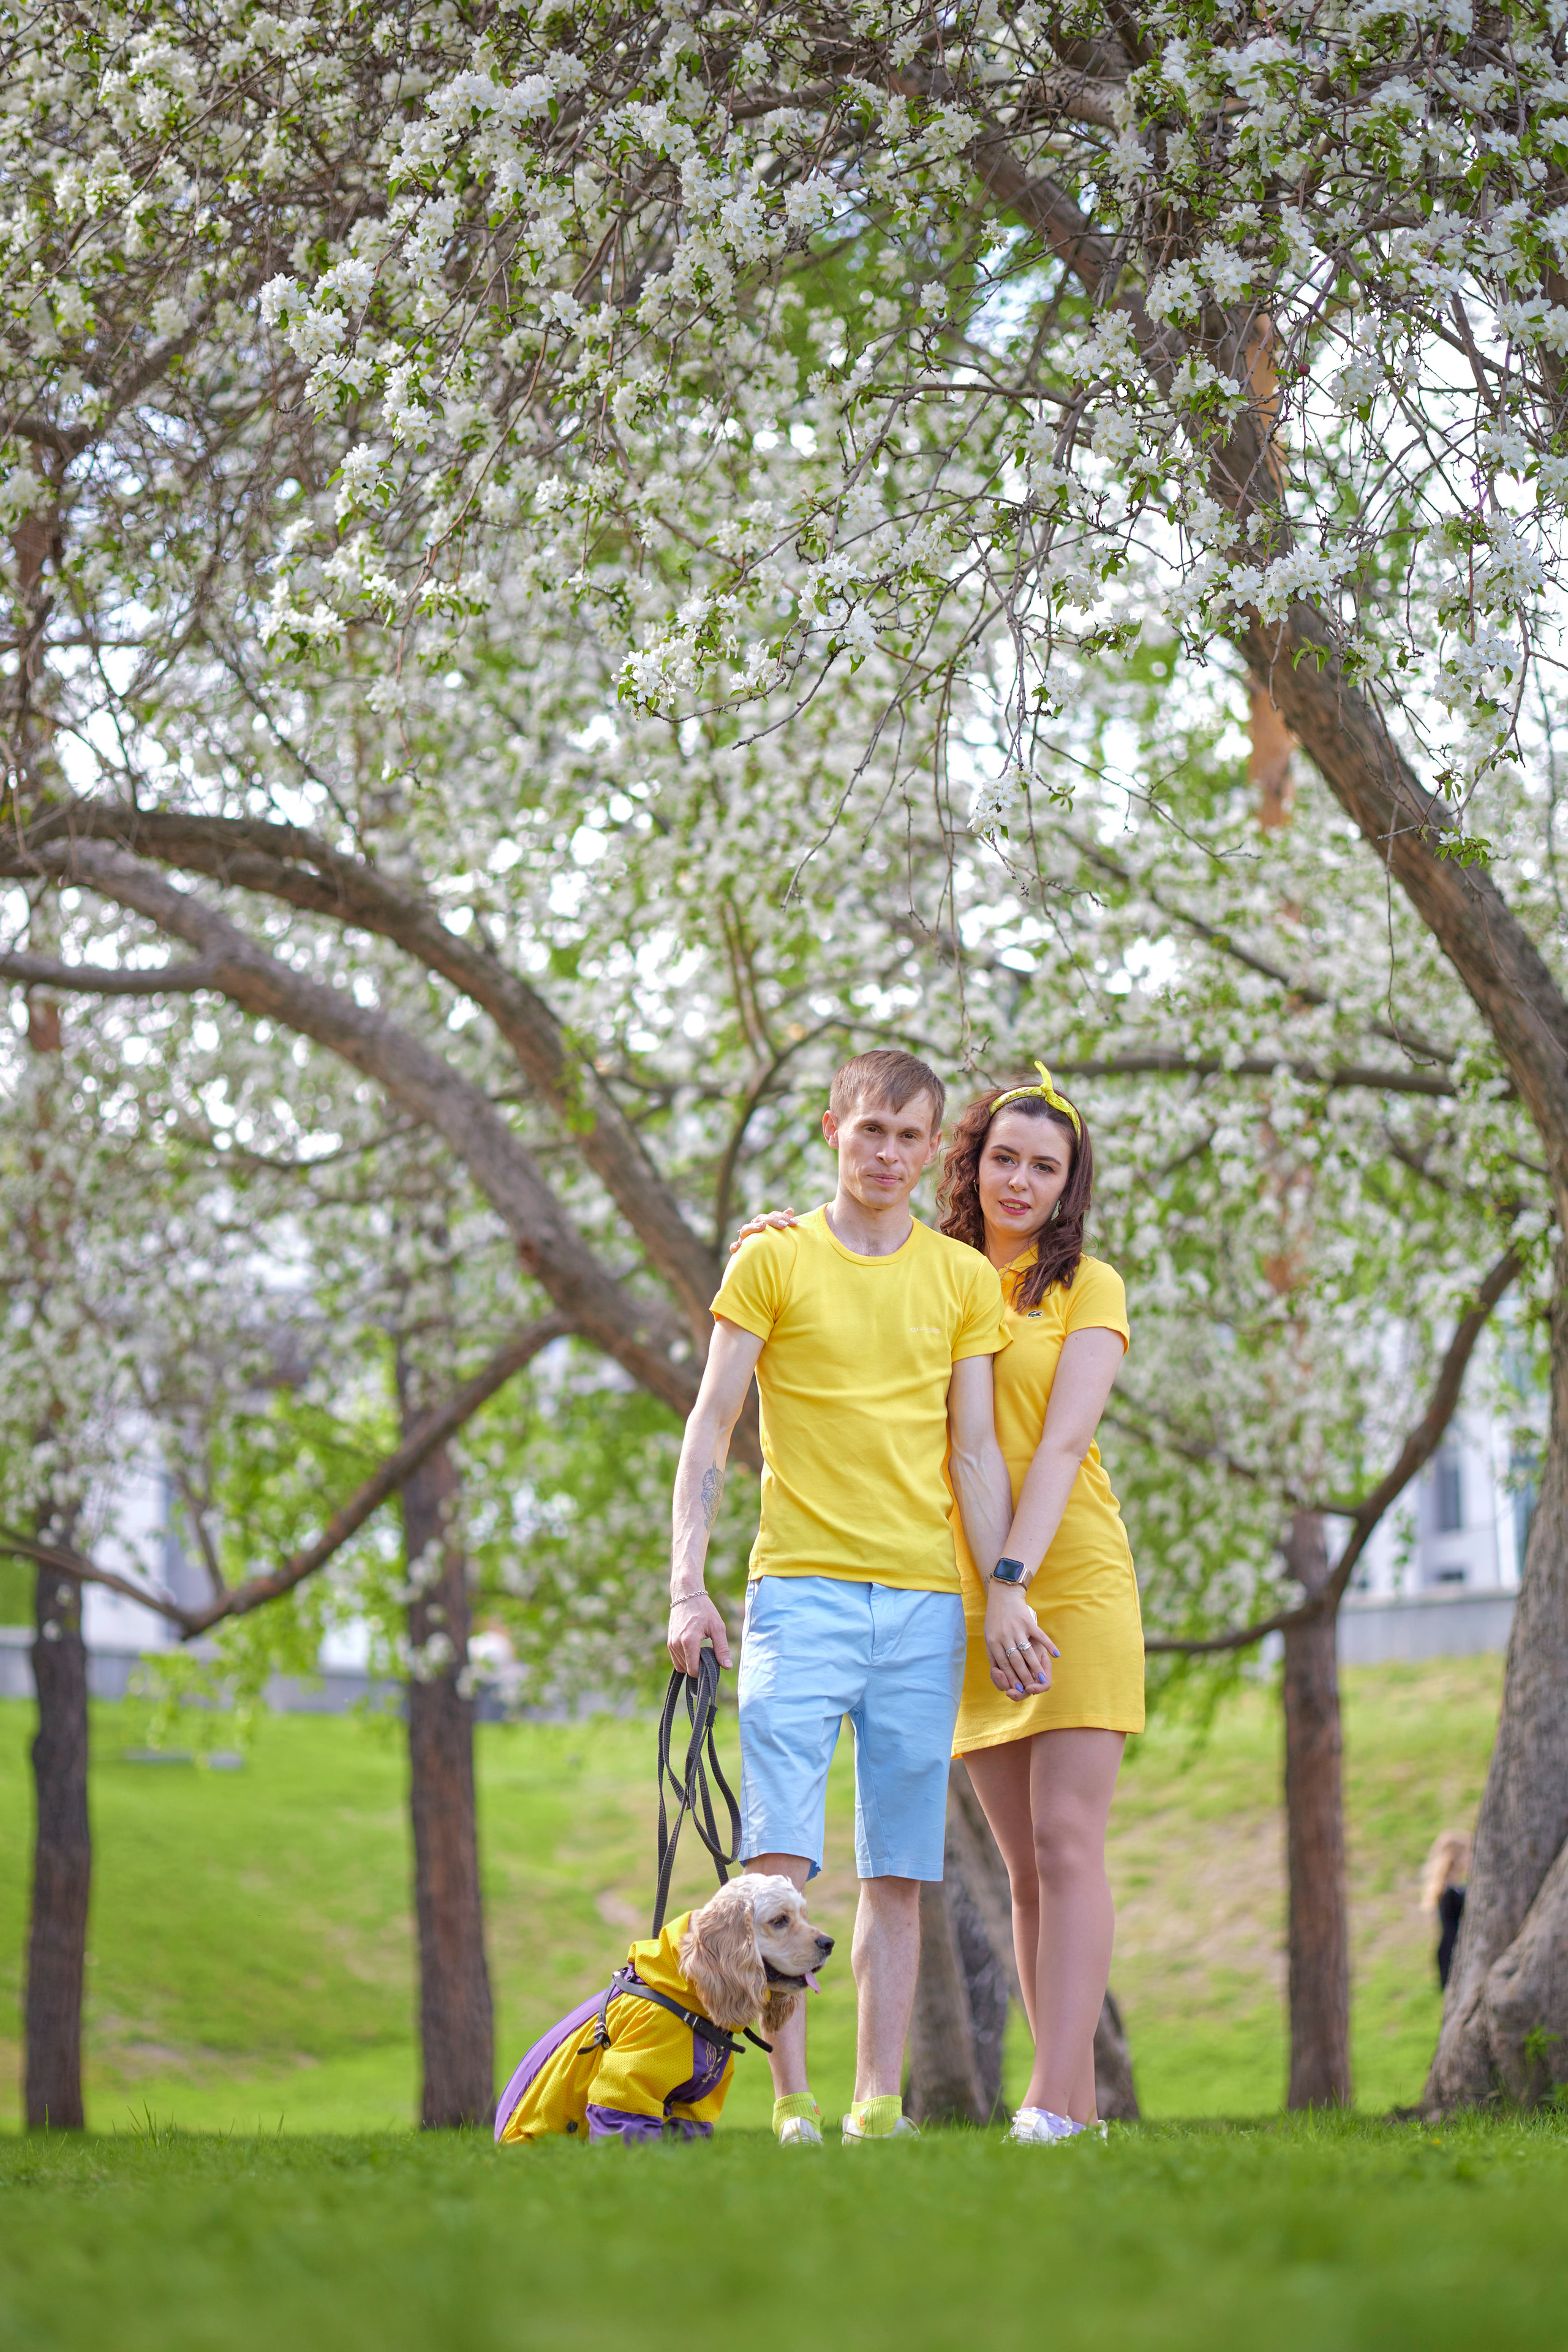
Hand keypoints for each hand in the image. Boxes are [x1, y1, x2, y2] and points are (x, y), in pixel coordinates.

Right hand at [667, 1589, 731, 1673]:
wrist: (687, 1595)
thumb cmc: (704, 1609)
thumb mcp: (717, 1627)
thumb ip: (722, 1649)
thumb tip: (727, 1667)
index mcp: (689, 1641)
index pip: (693, 1670)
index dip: (704, 1670)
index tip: (712, 1660)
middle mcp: (676, 1644)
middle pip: (687, 1669)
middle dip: (698, 1666)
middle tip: (708, 1652)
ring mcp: (671, 1643)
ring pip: (681, 1666)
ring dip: (691, 1663)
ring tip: (701, 1648)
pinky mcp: (669, 1642)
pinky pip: (676, 1659)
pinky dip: (685, 1659)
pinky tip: (695, 1648)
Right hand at [729, 1207, 798, 1253]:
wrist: (757, 1262)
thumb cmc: (770, 1246)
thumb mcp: (778, 1235)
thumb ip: (782, 1222)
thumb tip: (790, 1209)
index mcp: (764, 1224)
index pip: (773, 1215)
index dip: (784, 1217)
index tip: (796, 1223)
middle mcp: (753, 1229)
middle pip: (760, 1219)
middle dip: (772, 1221)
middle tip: (784, 1226)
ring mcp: (745, 1238)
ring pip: (746, 1229)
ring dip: (753, 1227)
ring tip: (763, 1226)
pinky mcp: (738, 1249)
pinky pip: (734, 1247)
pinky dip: (735, 1246)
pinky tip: (739, 1247)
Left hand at [983, 1583, 1057, 1700]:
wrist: (1003, 1595)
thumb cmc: (995, 1619)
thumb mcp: (989, 1637)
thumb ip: (994, 1655)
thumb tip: (1000, 1674)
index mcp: (993, 1642)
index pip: (1004, 1665)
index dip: (1012, 1678)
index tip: (1019, 1690)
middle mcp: (1004, 1636)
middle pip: (1016, 1661)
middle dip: (1024, 1677)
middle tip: (1032, 1688)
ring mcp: (1017, 1629)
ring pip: (1027, 1652)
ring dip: (1035, 1667)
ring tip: (1041, 1679)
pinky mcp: (1027, 1621)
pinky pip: (1040, 1635)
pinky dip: (1048, 1645)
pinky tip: (1056, 1654)